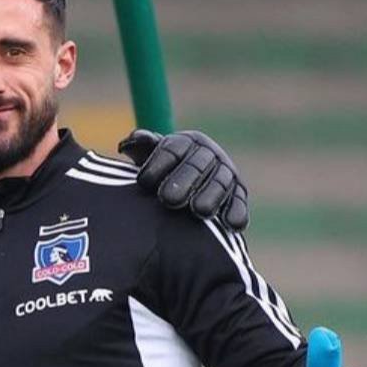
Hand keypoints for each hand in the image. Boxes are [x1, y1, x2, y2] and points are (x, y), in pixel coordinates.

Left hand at [118, 129, 249, 230]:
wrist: (186, 186)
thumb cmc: (160, 171)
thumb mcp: (148, 158)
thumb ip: (140, 149)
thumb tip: (127, 145)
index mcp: (186, 142)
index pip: (172, 150)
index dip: (157, 164)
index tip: (142, 182)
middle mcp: (209, 154)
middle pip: (196, 166)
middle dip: (183, 182)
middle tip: (168, 200)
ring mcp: (226, 172)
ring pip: (220, 183)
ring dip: (211, 197)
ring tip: (200, 211)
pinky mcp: (239, 192)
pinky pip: (240, 201)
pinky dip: (237, 212)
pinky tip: (232, 225)